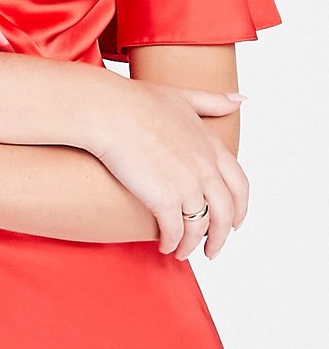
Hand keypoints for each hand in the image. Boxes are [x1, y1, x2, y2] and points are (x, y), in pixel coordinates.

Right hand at [86, 77, 247, 259]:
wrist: (107, 111)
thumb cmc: (136, 101)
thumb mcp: (182, 97)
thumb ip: (213, 101)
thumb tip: (241, 100)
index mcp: (212, 145)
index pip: (239, 186)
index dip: (239, 208)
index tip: (233, 222)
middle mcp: (206, 168)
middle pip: (225, 213)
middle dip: (221, 236)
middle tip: (212, 249)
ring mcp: (187, 185)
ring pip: (201, 228)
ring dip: (194, 245)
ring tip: (183, 252)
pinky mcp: (164, 200)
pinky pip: (176, 233)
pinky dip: (173, 244)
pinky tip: (166, 246)